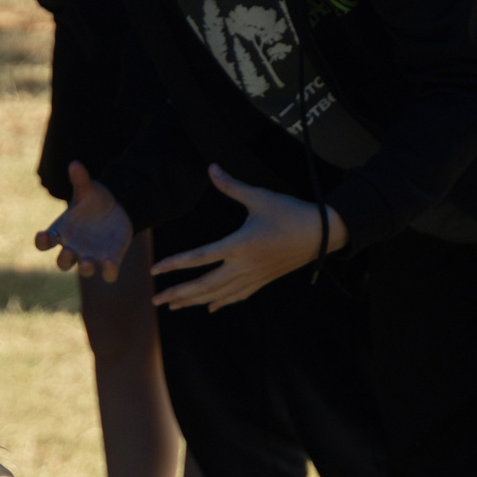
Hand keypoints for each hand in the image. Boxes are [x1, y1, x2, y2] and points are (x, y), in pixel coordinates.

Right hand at [35, 161, 135, 280]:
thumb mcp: (87, 189)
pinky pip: (108, 273)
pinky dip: (109, 270)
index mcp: (62, 232)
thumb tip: (75, 164)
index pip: (45, 242)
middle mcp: (74, 248)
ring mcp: (91, 256)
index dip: (42, 242)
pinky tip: (111, 262)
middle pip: (63, 262)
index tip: (43, 236)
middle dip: (64, 259)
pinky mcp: (110, 260)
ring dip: (85, 268)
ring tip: (88, 262)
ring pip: (85, 270)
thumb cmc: (94, 200)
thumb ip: (80, 180)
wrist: (117, 209)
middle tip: (68, 252)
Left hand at [149, 166, 344, 309]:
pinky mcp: (262, 281)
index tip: (155, 270)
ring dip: (193, 301)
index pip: (199, 257)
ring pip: (217, 295)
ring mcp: (253, 277)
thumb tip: (210, 167)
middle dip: (178, 293)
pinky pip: (237, 296)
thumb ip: (231, 186)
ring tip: (173, 307)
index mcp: (238, 245)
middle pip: (203, 285)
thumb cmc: (290, 212)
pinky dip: (221, 303)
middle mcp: (243, 266)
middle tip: (155, 300)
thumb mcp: (259, 197)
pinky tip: (210, 308)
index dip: (175, 263)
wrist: (321, 234)